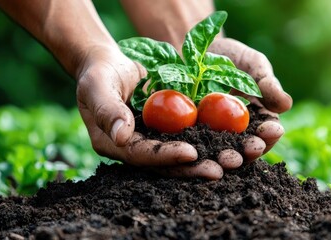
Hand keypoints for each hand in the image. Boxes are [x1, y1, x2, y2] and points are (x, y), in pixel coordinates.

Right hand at [75, 46, 225, 178]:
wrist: (110, 65)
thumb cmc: (99, 73)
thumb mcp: (97, 86)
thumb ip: (108, 109)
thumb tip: (122, 137)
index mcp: (114, 144)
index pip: (142, 155)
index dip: (166, 156)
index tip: (191, 153)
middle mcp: (135, 148)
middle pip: (165, 163)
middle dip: (193, 167)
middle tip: (220, 170)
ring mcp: (152, 139)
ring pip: (181, 154)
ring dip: (207, 158)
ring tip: (233, 161)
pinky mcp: (166, 130)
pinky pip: (189, 136)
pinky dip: (209, 140)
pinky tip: (231, 142)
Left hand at [156, 38, 292, 178]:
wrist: (194, 51)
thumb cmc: (231, 56)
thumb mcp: (253, 64)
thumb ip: (268, 83)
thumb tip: (286, 105)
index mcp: (256, 119)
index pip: (266, 132)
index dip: (270, 133)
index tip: (273, 131)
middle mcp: (235, 132)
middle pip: (243, 148)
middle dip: (248, 151)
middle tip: (251, 150)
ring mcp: (211, 134)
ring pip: (219, 151)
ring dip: (224, 157)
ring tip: (226, 159)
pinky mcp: (188, 132)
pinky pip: (191, 143)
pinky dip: (195, 148)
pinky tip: (196, 150)